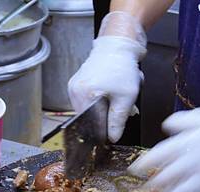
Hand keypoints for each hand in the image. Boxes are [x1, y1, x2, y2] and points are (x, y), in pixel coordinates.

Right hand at [68, 12, 146, 142]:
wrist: (117, 45)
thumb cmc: (122, 67)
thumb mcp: (126, 97)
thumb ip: (118, 121)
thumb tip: (113, 138)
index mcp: (84, 94)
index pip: (91, 124)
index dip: (104, 129)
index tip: (113, 130)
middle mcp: (74, 91)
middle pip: (89, 118)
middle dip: (106, 116)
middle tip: (122, 106)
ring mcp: (73, 87)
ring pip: (89, 110)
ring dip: (104, 108)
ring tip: (116, 95)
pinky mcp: (76, 83)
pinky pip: (87, 100)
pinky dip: (99, 100)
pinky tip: (109, 91)